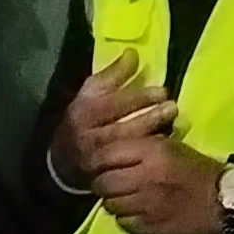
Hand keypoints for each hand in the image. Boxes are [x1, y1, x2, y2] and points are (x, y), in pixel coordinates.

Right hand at [49, 48, 177, 190]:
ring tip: (173, 124)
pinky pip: (128, 170)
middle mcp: (87, 138)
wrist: (61, 161)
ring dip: (151, 137)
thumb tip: (134, 53)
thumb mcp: (90, 93)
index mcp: (82, 112)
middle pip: (121, 128)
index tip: (162, 91)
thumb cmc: (82, 120)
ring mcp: (95, 162)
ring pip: (126, 150)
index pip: (112, 104)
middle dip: (149, 117)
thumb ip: (112, 75)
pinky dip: (145, 158)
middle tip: (173, 107)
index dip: (138, 98)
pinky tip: (162, 148)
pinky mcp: (103, 180)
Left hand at [91, 135, 226, 233]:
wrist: (225, 205)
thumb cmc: (200, 171)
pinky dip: (128, 219)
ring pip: (111, 206)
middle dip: (104, 184)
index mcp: (152, 153)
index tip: (103, 163)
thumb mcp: (173, 147)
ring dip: (115, 203)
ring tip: (126, 200)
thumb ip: (142, 146)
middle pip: (103, 183)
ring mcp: (145, 208)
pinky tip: (139, 215)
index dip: (100, 160)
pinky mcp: (149, 231)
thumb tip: (114, 147)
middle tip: (111, 184)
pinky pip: (125, 224)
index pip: (106, 154)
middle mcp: (144, 180)